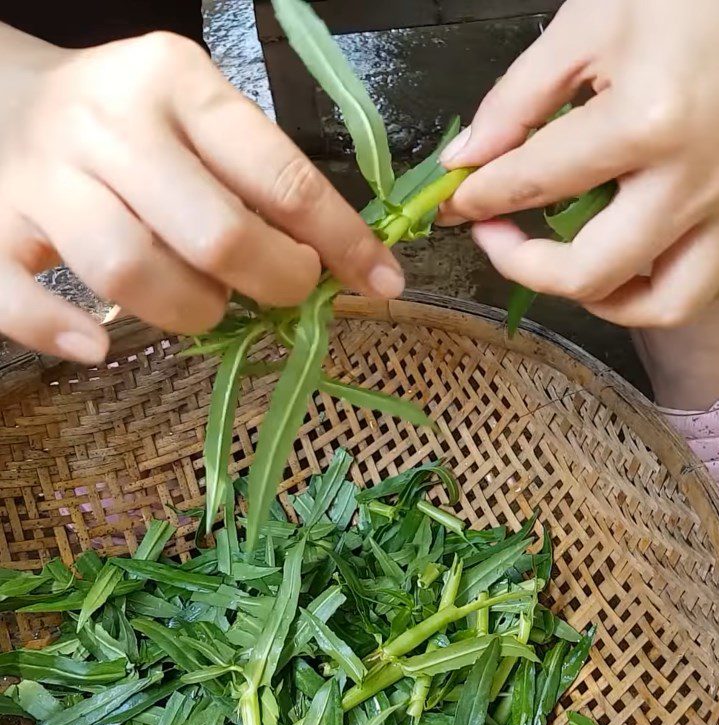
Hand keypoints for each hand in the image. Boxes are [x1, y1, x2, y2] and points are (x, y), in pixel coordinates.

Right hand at [0, 27, 402, 362]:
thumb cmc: (127, 122)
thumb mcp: (198, 119)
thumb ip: (258, 179)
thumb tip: (332, 260)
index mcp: (177, 85)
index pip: (282, 177)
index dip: (342, 241)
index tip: (382, 281)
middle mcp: (109, 124)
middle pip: (215, 233)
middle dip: (273, 282)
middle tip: (285, 292)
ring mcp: (42, 178)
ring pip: (130, 272)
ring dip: (190, 311)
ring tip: (205, 304)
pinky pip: (18, 300)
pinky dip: (62, 333)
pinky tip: (97, 346)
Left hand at [440, 0, 718, 326]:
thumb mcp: (589, 23)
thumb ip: (517, 102)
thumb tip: (466, 160)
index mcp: (648, 122)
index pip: (535, 184)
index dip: (479, 198)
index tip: (456, 202)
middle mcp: (696, 180)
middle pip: (591, 273)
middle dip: (521, 265)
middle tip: (495, 237)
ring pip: (662, 303)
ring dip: (598, 299)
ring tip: (562, 267)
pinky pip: (698, 274)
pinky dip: (648, 279)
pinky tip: (621, 245)